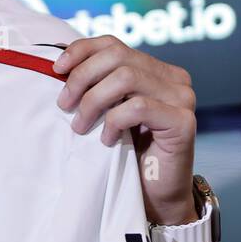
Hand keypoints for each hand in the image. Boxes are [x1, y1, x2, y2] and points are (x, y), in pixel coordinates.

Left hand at [52, 36, 197, 225]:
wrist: (155, 197)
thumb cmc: (128, 155)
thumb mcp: (108, 113)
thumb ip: (99, 87)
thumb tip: (60, 67)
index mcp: (156, 70)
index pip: (114, 44)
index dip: (81, 51)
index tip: (56, 70)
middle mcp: (174, 78)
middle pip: (118, 56)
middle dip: (82, 78)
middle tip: (64, 105)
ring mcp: (183, 98)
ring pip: (126, 78)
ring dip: (93, 101)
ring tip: (81, 126)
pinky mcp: (184, 121)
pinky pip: (138, 107)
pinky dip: (114, 121)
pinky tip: (107, 140)